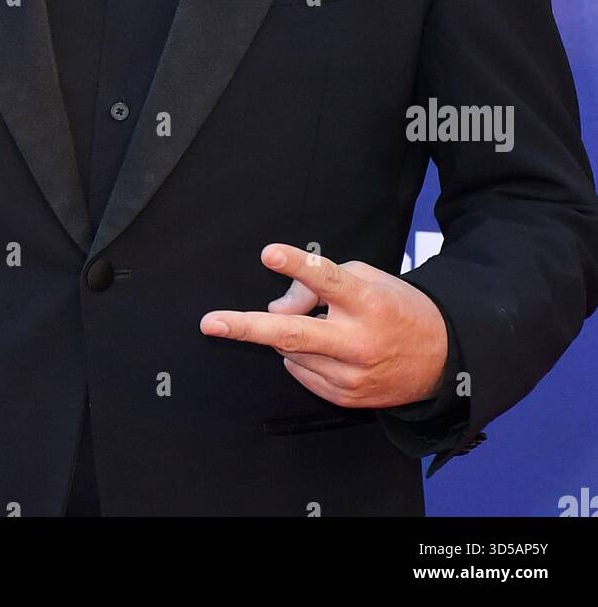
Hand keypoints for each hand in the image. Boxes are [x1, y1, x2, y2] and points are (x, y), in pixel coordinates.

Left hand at [199, 245, 448, 407]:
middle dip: (247, 327)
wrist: (440, 360)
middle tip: (211, 322)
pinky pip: (301, 371)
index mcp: (368, 302)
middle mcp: (358, 342)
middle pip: (294, 334)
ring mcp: (350, 376)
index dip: (296, 266)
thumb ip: (318, 285)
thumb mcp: (366, 279)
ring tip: (319, 324)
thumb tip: (275, 308)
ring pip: (291, 351)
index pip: (327, 279)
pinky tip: (326, 347)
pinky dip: (301, 355)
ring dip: (287, 335)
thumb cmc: (395, 308)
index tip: (268, 253)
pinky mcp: (344, 398)